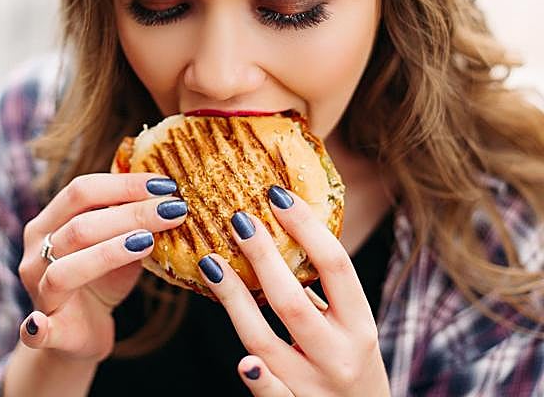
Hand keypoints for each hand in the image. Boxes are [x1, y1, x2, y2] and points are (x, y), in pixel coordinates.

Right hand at [17, 173, 186, 362]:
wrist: (84, 331)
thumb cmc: (103, 278)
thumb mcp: (120, 243)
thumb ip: (134, 222)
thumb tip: (170, 196)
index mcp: (49, 221)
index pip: (82, 191)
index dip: (124, 184)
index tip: (164, 184)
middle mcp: (37, 252)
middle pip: (79, 225)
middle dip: (131, 213)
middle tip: (172, 209)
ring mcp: (38, 291)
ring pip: (65, 269)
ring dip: (109, 253)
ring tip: (148, 242)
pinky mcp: (45, 332)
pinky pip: (37, 330)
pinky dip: (38, 328)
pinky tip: (39, 326)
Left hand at [197, 186, 390, 395]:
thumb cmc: (353, 361)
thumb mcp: (352, 324)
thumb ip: (324, 288)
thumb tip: (283, 228)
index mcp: (360, 324)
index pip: (335, 265)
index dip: (305, 226)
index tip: (277, 195)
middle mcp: (341, 356)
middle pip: (292, 300)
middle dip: (262, 255)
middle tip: (237, 219)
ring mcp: (314, 388)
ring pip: (264, 340)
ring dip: (234, 298)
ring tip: (210, 261)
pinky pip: (271, 396)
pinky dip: (257, 378)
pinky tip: (242, 360)